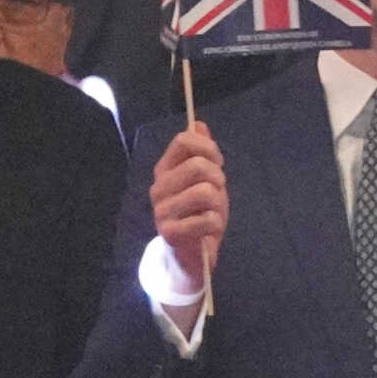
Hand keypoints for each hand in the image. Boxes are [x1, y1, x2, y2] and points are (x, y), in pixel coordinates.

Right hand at [150, 127, 226, 295]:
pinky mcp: (169, 232)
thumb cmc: (199, 212)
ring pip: (205, 192)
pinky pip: (207, 219)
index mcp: (165, 169)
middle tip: (215, 194)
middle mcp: (158, 187)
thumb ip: (202, 153)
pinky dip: (215, 223)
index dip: (209, 149)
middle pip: (198, 165)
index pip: (184, 141)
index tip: (217, 163)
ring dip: (218, 205)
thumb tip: (199, 124)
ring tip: (210, 213)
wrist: (192, 253)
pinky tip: (206, 230)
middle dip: (218, 178)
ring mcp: (161, 210)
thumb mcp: (206, 179)